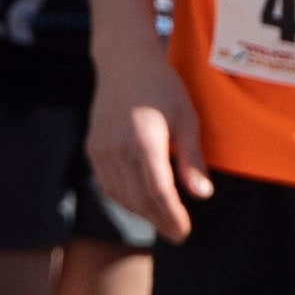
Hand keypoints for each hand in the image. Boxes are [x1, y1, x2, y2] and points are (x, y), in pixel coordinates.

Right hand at [86, 29, 209, 240]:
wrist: (124, 61)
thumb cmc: (162, 87)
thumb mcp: (186, 118)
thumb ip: (192, 159)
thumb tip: (202, 195)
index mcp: (144, 141)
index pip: (158, 192)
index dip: (171, 216)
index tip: (184, 231)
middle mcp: (118, 148)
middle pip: (138, 199)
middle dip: (160, 221)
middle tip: (178, 234)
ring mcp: (101, 149)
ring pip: (121, 195)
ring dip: (142, 213)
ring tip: (163, 221)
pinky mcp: (93, 148)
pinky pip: (107, 184)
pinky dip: (124, 199)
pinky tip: (140, 203)